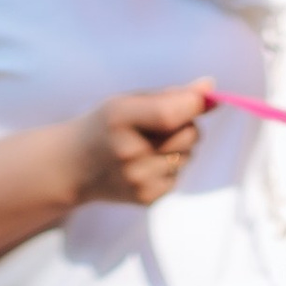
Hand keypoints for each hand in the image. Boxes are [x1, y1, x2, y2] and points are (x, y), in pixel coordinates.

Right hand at [70, 82, 210, 212]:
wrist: (74, 167)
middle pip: (190, 135)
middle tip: (164, 124)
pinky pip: (178, 177)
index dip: (194, 105)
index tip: (205, 98)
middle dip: (187, 125)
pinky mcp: (146, 198)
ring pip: (188, 156)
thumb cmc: (107, 126)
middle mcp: (129, 151)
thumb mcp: (129, 101)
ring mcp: (138, 179)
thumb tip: (211, 87)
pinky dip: (169, 169)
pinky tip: (145, 165)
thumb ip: (171, 95)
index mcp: (120, 117)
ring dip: (178, 148)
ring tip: (149, 146)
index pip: (171, 114)